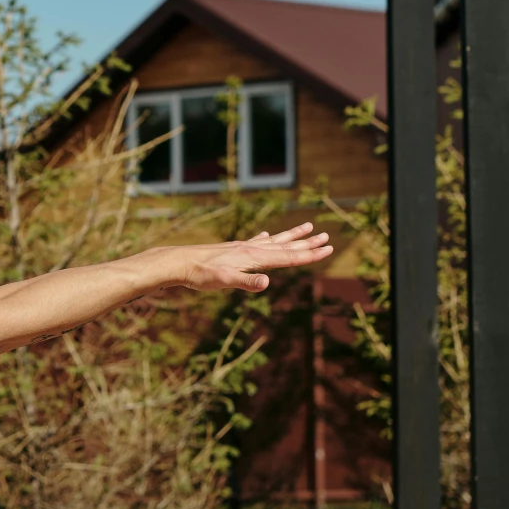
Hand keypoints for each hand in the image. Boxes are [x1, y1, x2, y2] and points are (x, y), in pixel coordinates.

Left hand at [172, 224, 333, 291]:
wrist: (178, 262)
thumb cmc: (200, 274)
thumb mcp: (224, 281)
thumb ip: (246, 282)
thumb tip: (268, 282)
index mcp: (254, 257)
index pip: (289, 256)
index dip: (310, 254)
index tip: (329, 249)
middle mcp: (251, 249)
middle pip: (286, 245)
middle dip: (308, 243)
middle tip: (328, 236)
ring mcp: (242, 248)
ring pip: (273, 240)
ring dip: (292, 236)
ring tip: (308, 226)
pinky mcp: (232, 250)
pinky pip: (255, 241)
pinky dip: (265, 238)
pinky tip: (265, 234)